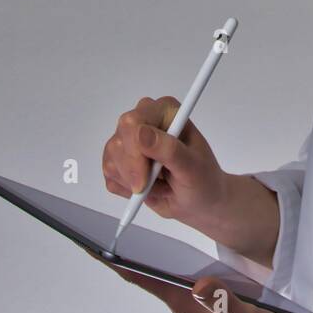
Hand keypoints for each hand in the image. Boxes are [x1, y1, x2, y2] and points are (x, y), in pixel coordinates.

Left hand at [86, 250, 311, 312]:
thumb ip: (227, 304)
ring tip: (118, 236)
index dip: (116, 261)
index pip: (142, 278)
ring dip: (138, 258)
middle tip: (93, 231)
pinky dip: (164, 263)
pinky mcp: (211, 302)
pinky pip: (179, 279)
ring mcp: (197, 303)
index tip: (90, 244)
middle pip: (144, 275)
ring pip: (159, 277)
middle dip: (118, 254)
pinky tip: (162, 253)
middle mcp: (186, 303)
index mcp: (188, 305)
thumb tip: (199, 284)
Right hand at [101, 95, 227, 233]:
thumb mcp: (192, 167)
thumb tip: (142, 133)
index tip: (144, 180)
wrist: (199, 201)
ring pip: (110, 160)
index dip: (133, 152)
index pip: (132, 122)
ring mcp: (130, 140)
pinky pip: (109, 176)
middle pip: (118, 142)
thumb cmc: (203, 180)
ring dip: (132, 182)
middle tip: (153, 185)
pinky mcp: (120, 160)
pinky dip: (127, 189)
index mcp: (165, 111)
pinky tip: (148, 188)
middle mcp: (144, 121)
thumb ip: (169, 150)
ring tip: (159, 184)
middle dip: (133, 171)